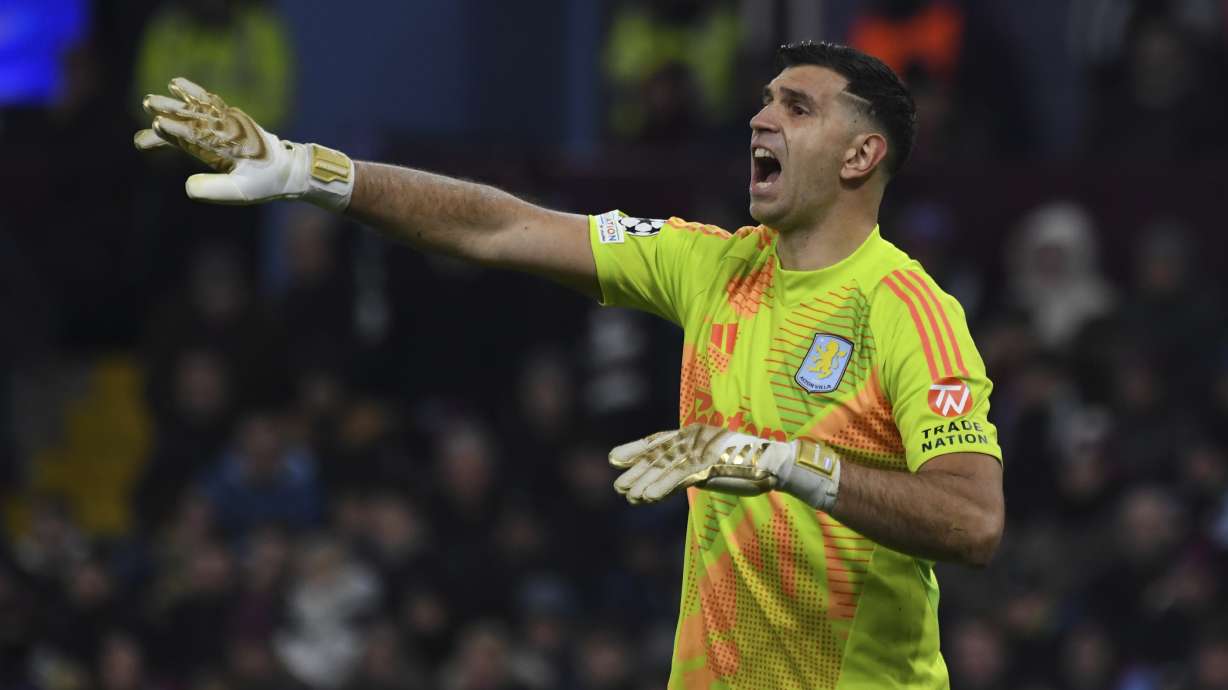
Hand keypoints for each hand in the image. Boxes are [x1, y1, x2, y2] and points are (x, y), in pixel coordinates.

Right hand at [134, 77, 353, 209]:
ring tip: (151, 99)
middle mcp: (229, 130)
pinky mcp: (232, 118)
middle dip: (171, 110)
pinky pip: (210, 103)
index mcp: (229, 148)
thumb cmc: (265, 183)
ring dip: (177, 102)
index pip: (199, 138)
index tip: (158, 126)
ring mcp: (230, 122)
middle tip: (148, 103)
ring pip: (199, 108)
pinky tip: (177, 84)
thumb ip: (215, 189)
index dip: (178, 132)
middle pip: (195, 118)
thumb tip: (187, 186)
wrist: (289, 169)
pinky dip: (194, 93)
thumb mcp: (242, 192)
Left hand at [608, 424, 840, 509]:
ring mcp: (702, 451)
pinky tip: (646, 498)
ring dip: (644, 481)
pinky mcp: (709, 464)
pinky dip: (661, 487)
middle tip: (617, 484)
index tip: (614, 457)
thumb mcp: (712, 465)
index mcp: (696, 434)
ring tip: (626, 493)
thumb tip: (668, 480)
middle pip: (659, 455)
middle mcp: (696, 438)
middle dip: (636, 469)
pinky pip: (680, 478)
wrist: (775, 465)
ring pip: (666, 466)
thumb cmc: (746, 465)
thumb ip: (690, 468)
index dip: (635, 449)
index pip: (659, 440)